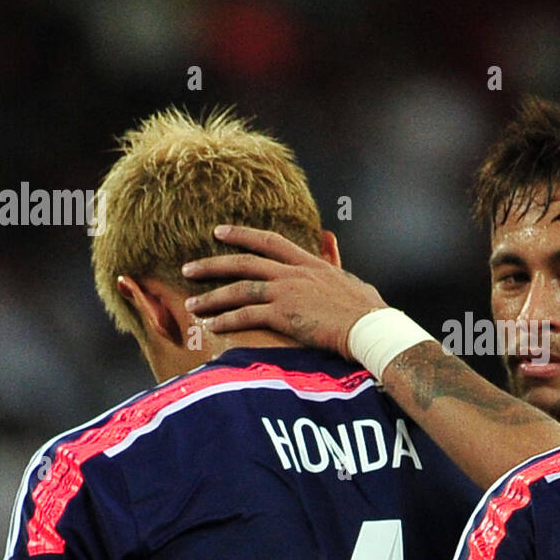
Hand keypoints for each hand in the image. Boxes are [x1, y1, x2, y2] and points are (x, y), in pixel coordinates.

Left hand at [182, 225, 386, 359]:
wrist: (370, 328)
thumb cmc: (368, 311)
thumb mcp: (351, 280)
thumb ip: (335, 263)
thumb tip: (333, 249)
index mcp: (310, 264)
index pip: (270, 242)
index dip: (242, 234)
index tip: (219, 231)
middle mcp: (294, 274)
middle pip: (244, 263)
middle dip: (213, 264)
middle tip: (188, 267)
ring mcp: (288, 293)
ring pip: (239, 290)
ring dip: (212, 297)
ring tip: (192, 305)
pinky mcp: (284, 315)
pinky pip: (246, 315)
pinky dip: (227, 320)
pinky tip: (212, 326)